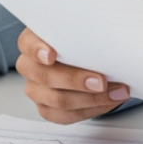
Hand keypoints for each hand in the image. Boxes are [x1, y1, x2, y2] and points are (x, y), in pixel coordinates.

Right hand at [15, 27, 130, 122]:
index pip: (27, 43)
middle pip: (44, 76)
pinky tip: (108, 101)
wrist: (90, 57)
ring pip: (56, 100)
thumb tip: (109, 31)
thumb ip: (88, 28)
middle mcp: (30, 65)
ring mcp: (36, 88)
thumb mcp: (86, 27)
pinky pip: (64, 116)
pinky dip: (90, 110)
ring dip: (90, 98)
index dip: (37, 50)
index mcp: (34, 40)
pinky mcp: (47, 108)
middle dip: (75, 80)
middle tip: (101, 81)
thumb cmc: (85, 39)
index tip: (51, 55)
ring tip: (116, 92)